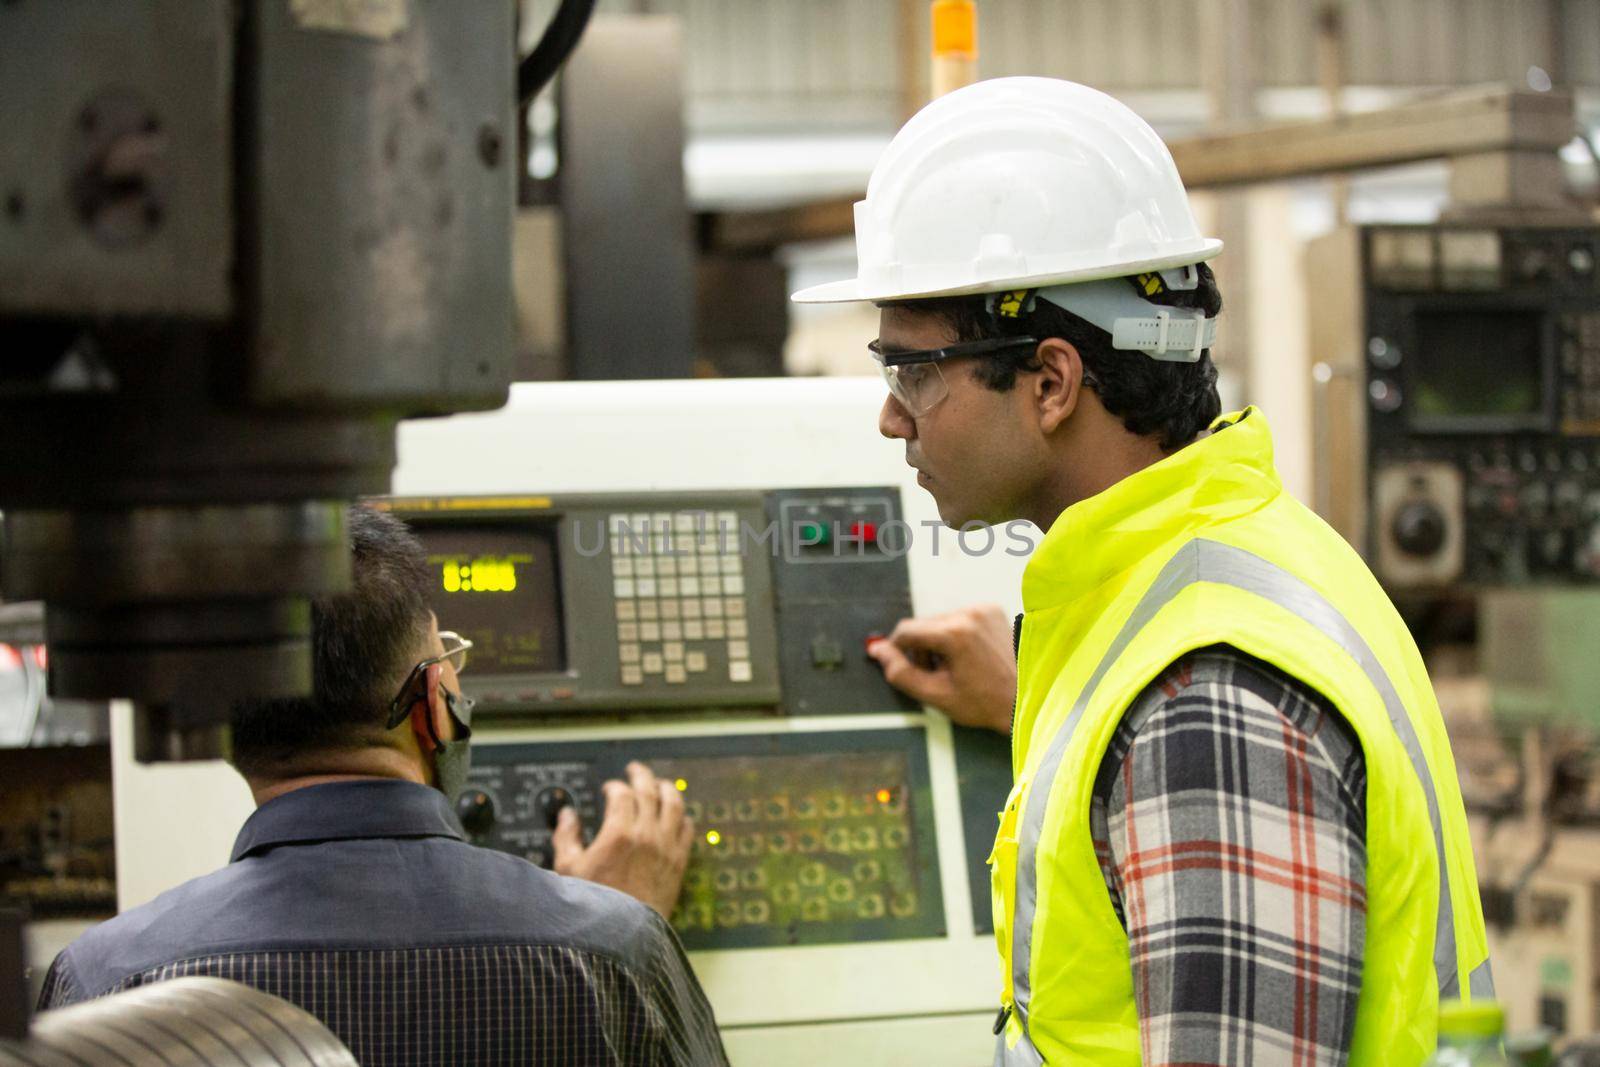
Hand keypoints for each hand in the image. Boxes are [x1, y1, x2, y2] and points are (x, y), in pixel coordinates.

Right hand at [551, 761, 692, 918]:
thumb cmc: (593, 908)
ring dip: (667, 789)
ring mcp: (667, 849)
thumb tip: (568, 816)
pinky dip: (683, 817)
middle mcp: (647, 836)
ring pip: (675, 805)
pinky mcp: (679, 864)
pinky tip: (678, 815)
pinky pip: (688, 830)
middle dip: (641, 776)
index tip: (609, 788)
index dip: (615, 786)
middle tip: (635, 770)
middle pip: (650, 791)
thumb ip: (567, 837)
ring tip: (661, 784)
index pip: (622, 793)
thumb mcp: (568, 869)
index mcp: (619, 834)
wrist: (621, 938)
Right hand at [867, 604, 1015, 734]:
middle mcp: (970, 614)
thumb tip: (879, 652)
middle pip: (923, 625)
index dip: (896, 649)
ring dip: (937, 641)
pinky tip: (967, 656)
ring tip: (953, 667)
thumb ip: (900, 673)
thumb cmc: (986, 702)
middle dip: (921, 649)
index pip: (906, 630)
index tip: (901, 665)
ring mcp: (983, 610)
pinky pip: (958, 618)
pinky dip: (955, 634)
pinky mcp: (991, 610)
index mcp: (955, 633)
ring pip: (939, 621)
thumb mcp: (935, 695)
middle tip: (935, 674)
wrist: (1024, 699)